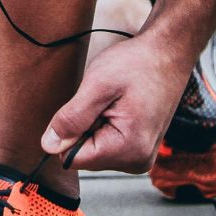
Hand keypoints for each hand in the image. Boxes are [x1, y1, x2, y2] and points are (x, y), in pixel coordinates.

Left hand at [41, 34, 188, 173]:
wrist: (167, 53)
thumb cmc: (137, 64)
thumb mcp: (97, 85)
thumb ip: (72, 118)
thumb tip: (48, 146)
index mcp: (128, 150)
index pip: (74, 159)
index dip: (69, 131)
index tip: (89, 106)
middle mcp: (137, 161)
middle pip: (85, 155)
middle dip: (85, 127)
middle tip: (105, 101)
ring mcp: (140, 156)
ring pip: (94, 148)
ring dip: (95, 124)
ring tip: (115, 101)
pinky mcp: (139, 147)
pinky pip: (107, 143)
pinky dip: (105, 124)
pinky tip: (120, 106)